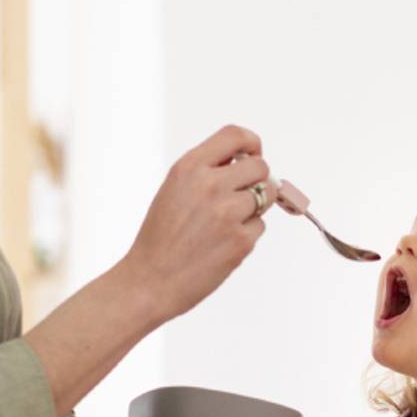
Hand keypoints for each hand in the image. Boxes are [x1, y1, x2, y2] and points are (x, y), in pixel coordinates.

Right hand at [121, 125, 274, 321]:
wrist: (149, 281)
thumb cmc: (160, 239)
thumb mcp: (174, 190)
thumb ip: (206, 172)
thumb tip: (245, 163)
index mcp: (190, 168)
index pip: (235, 136)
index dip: (251, 143)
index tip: (253, 154)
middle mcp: (210, 185)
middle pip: (260, 167)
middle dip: (258, 180)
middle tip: (242, 197)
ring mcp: (228, 213)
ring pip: (266, 196)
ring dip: (254, 208)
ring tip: (226, 223)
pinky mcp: (241, 240)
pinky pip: (260, 226)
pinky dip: (246, 234)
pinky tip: (221, 244)